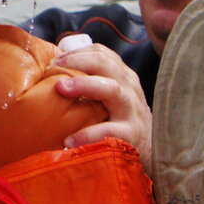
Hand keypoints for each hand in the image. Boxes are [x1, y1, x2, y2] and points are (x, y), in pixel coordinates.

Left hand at [49, 39, 150, 160]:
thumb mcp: (110, 96)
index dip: (76, 53)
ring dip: (84, 85)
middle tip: (52, 68)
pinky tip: (69, 140)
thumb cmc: (121, 119)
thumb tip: (52, 73)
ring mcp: (132, 110)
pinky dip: (88, 134)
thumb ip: (90, 82)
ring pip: (111, 88)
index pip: (101, 53)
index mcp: (122, 76)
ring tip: (60, 88)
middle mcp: (128, 88)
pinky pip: (109, 130)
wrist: (151, 151)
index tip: (54, 60)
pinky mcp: (131, 134)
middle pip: (105, 64)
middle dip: (77, 61)